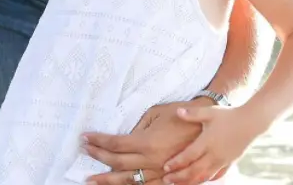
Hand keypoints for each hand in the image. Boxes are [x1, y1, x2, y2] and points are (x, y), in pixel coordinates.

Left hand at [81, 100, 211, 184]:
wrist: (209, 126)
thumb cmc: (180, 115)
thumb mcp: (155, 114)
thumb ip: (137, 128)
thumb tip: (122, 137)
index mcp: (147, 142)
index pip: (115, 144)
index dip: (98, 141)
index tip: (85, 137)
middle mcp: (152, 161)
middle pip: (117, 164)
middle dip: (98, 158)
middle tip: (84, 152)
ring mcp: (161, 172)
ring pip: (129, 180)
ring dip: (109, 180)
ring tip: (92, 180)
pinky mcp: (169, 178)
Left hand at [158, 105, 258, 184]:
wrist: (251, 122)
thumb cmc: (229, 115)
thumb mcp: (209, 112)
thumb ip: (192, 113)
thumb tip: (177, 111)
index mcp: (207, 142)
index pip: (188, 156)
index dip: (176, 163)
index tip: (165, 168)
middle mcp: (215, 154)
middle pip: (194, 170)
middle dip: (179, 177)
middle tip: (166, 180)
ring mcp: (223, 160)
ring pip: (205, 176)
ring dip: (191, 181)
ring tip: (179, 184)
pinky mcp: (230, 162)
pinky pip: (218, 175)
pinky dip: (207, 179)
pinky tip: (200, 180)